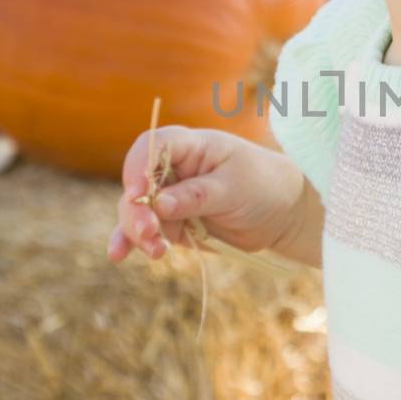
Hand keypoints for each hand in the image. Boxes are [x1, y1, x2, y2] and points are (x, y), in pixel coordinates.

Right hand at [107, 125, 305, 263]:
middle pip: (137, 183)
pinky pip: (144, 230)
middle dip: (136, 209)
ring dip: (137, 230)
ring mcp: (169, 196)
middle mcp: (172, 168)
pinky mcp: (171, 222)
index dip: (138, 167)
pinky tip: (118, 253)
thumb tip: (158, 204)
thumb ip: (196, 195)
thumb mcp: (234, 187)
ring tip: (156, 250)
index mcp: (190, 146)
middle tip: (149, 231)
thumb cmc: (263, 186)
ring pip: (136, 210)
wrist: (282, 213)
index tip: (137, 194)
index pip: (152, 146)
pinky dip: (132, 241)